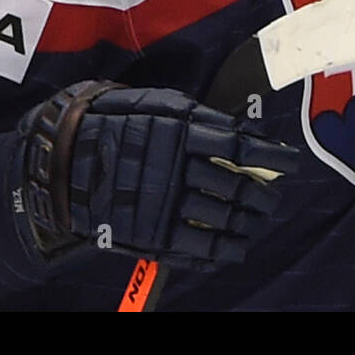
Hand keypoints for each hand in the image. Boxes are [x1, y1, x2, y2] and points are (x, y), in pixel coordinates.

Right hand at [18, 81, 299, 270]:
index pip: (240, 147)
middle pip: (237, 186)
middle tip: (271, 196)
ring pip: (223, 219)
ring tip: (256, 220)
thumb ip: (204, 119)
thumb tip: (247, 132)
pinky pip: (199, 249)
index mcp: (181, 134)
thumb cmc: (116, 122)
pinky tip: (235, 246)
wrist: (63, 157)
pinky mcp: (151, 235)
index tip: (291, 162)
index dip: (271, 156)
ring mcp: (164, 205)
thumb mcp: (159, 105)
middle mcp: (177, 170)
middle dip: (262, 194)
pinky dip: (224, 250)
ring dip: (248, 222)